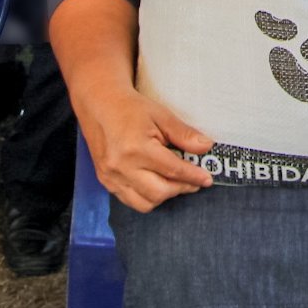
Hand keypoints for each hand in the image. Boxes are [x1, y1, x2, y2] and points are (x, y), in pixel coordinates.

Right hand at [79, 86, 213, 213]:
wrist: (100, 104)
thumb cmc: (131, 108)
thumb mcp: (161, 115)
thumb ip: (184, 134)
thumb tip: (206, 147)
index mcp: (137, 148)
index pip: (172, 170)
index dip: (193, 176)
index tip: (207, 179)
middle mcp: (122, 166)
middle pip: (159, 192)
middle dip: (181, 188)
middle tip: (193, 181)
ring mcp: (111, 176)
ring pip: (145, 203)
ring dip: (164, 196)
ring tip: (175, 182)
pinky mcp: (105, 181)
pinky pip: (130, 200)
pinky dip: (147, 197)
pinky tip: (156, 184)